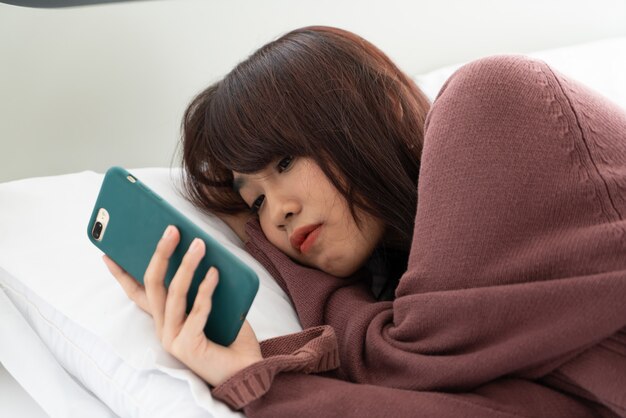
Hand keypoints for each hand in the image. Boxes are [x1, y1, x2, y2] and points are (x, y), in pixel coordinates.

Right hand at [102, 225, 261, 386]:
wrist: (247, 369)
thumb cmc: (231, 336)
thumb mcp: (213, 305)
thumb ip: (202, 286)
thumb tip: (200, 250)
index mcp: (165, 318)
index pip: (137, 293)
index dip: (121, 274)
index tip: (108, 253)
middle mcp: (163, 328)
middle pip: (153, 285)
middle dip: (160, 254)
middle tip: (172, 230)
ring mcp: (173, 338)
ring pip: (174, 294)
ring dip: (186, 265)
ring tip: (199, 243)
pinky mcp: (188, 346)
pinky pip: (197, 311)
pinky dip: (206, 289)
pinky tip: (215, 272)